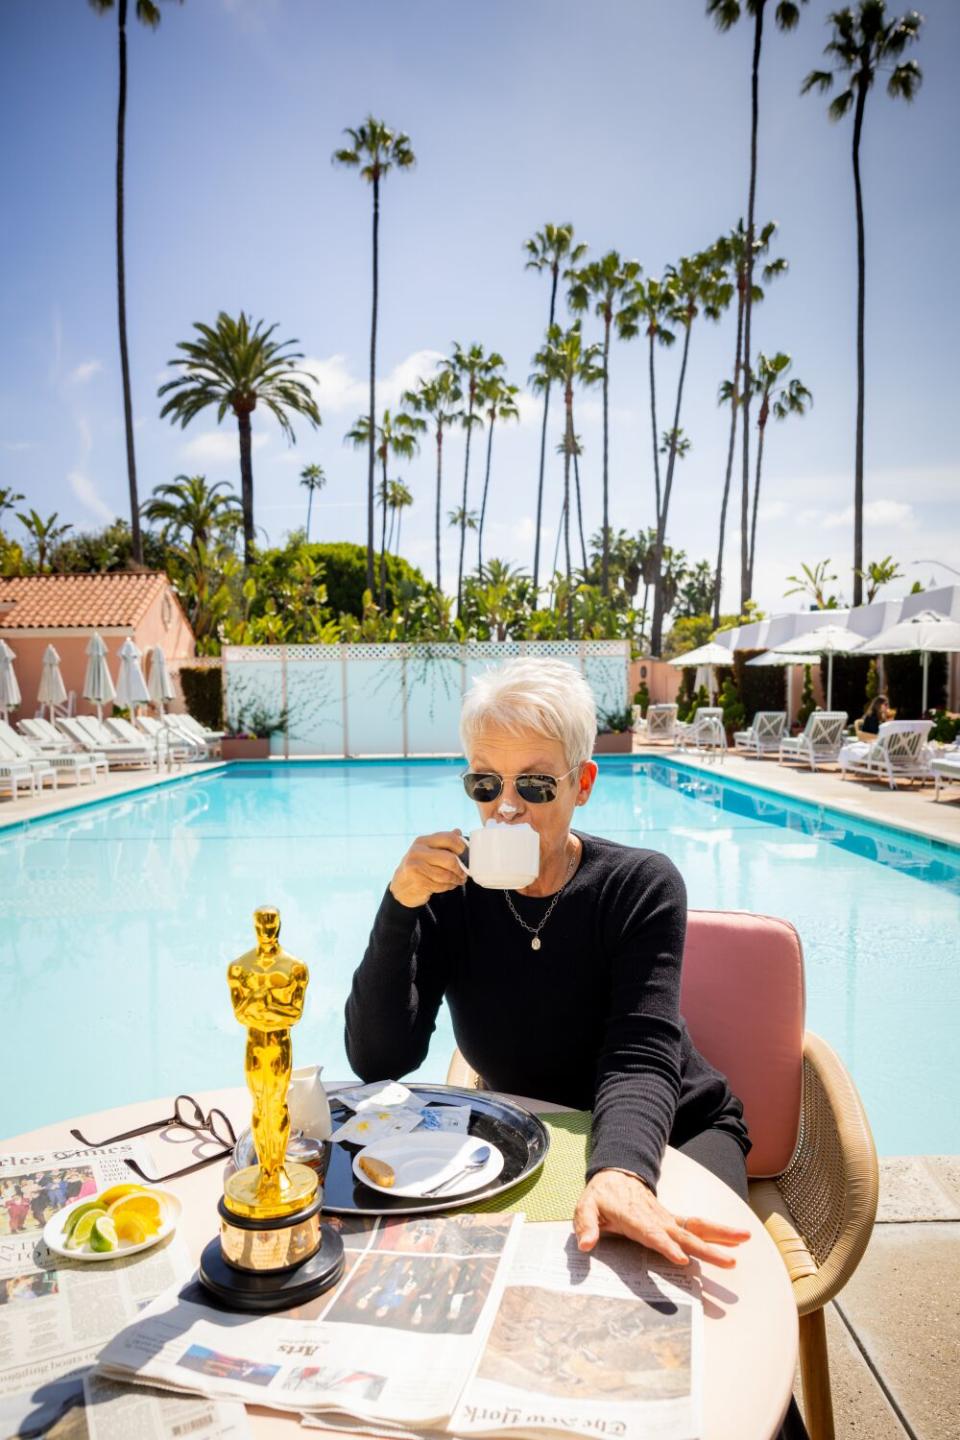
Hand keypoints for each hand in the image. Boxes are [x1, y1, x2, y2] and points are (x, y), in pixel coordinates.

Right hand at [389, 830, 466, 908]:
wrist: (401, 886)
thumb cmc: (419, 866)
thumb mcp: (427, 851)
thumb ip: (442, 842)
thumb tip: (458, 831)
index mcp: (423, 841)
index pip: (448, 838)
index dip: (462, 847)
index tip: (467, 855)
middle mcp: (417, 852)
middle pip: (450, 859)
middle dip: (461, 868)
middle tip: (465, 873)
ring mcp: (416, 867)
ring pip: (446, 875)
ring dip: (456, 879)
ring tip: (458, 880)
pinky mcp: (417, 882)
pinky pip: (441, 885)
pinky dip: (448, 886)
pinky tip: (449, 885)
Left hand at [574, 1169, 750, 1267]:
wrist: (616, 1173)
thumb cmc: (601, 1195)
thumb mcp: (586, 1208)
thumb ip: (586, 1226)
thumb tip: (586, 1245)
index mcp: (636, 1219)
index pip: (653, 1234)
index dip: (666, 1246)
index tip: (682, 1259)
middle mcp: (657, 1219)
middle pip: (685, 1235)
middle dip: (707, 1249)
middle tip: (730, 1261)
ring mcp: (668, 1220)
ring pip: (698, 1227)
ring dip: (722, 1235)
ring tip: (746, 1240)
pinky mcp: (673, 1221)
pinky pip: (697, 1227)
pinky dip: (718, 1232)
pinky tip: (736, 1241)